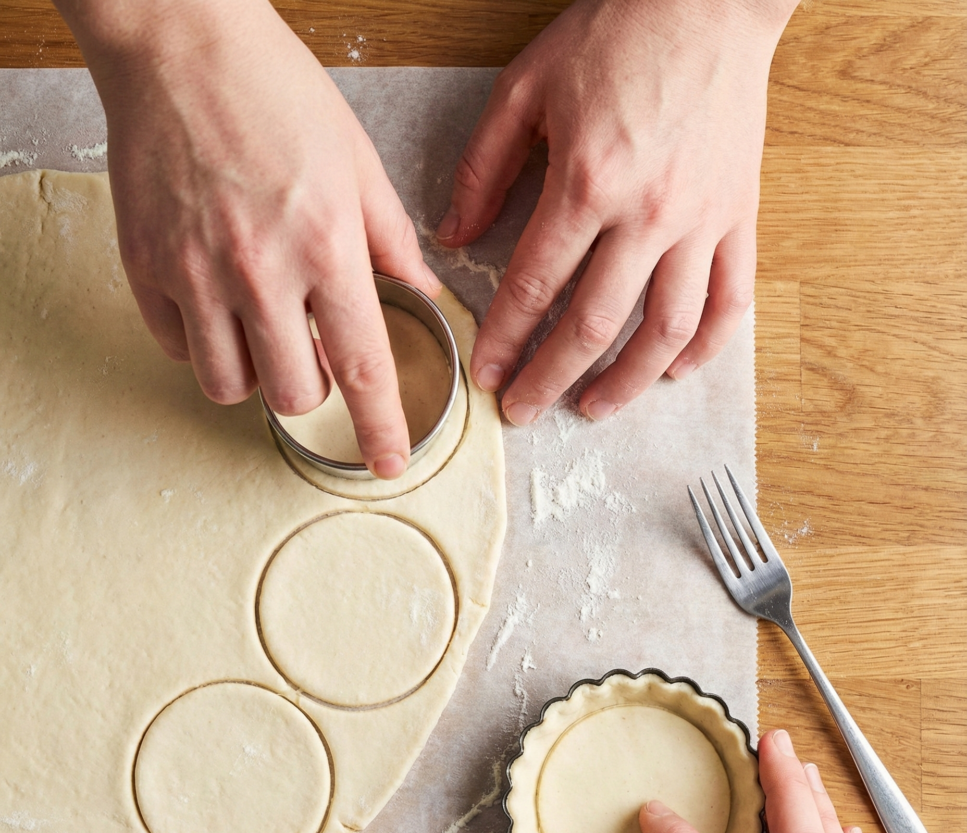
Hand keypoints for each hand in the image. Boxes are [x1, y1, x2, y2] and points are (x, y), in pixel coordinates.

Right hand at [55, 0, 440, 478]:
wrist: (177, 40)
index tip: (388, 462)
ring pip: (228, 385)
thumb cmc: (273, 90)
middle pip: (293, 394)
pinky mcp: (145, 265)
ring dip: (253, 374)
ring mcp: (194, 271)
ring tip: (259, 328)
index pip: (363, 366)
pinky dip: (200, 341)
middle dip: (311, 390)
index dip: (381, 426)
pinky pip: (177, 346)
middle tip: (310, 350)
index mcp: (325, 245)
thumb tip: (420, 292)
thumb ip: (391, 239)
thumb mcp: (357, 160)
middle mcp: (260, 270)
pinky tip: (214, 300)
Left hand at [438, 0, 795, 425]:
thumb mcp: (528, 85)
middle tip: (524, 411)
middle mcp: (647, 213)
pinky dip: (706, 345)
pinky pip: (730, 298)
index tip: (486, 375)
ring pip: (667, 329)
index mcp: (587, 181)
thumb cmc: (618, 31)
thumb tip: (456, 237)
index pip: (535, 285)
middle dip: (551, 378)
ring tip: (594, 407)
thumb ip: (485, 166)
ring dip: (628, 381)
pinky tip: (675, 372)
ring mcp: (700, 219)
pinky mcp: (739, 215)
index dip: (505, 339)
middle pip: (595, 324)